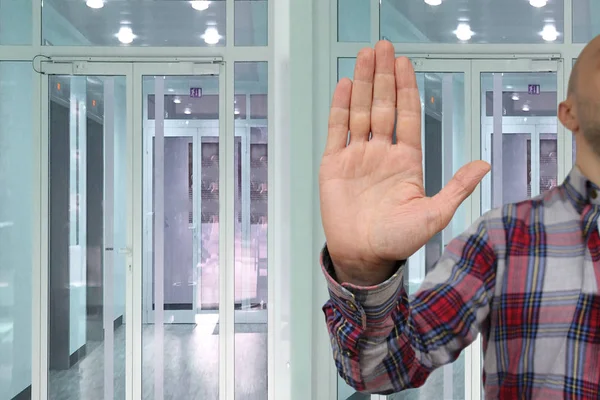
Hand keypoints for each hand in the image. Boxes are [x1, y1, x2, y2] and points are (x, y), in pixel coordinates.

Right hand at [319, 41, 489, 285]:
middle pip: (382, 105)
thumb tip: (483, 164)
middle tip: (382, 47)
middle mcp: (382, 152)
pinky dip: (339, 108)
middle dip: (382, 76)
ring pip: (359, 111)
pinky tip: (343, 87)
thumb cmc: (398, 240)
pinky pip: (337, 130)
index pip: (407, 115)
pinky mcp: (334, 164)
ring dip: (361, 84)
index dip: (405, 88)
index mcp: (406, 160)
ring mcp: (357, 156)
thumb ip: (456, 187)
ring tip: (364, 57)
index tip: (404, 64)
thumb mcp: (433, 215)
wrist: (363, 255)